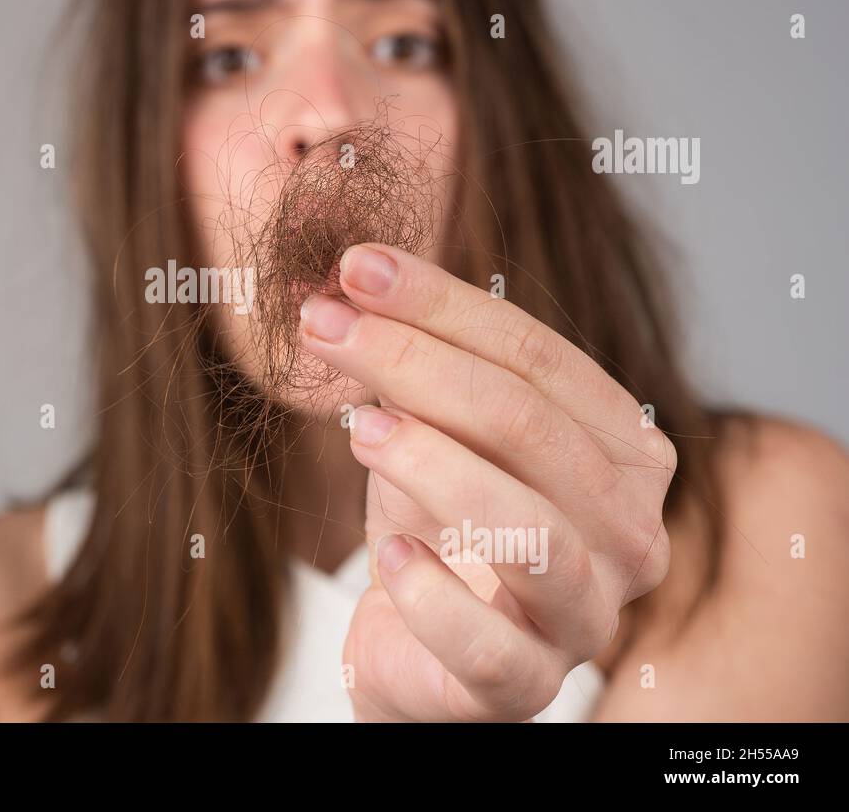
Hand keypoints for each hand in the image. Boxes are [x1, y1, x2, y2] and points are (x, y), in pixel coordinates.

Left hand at [300, 243, 672, 720]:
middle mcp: (630, 534)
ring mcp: (586, 618)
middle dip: (418, 364)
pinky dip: (432, 594)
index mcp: (623, 455)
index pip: (541, 359)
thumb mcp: (432, 430)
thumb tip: (353, 276)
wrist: (419, 646)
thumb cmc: (438, 522)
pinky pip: (488, 646)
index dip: (445, 306)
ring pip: (534, 533)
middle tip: (325, 326)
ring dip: (434, 466)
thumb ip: (417, 362)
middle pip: (532, 428)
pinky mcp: (523, 687)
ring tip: (358, 427)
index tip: (355, 266)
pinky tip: (387, 555)